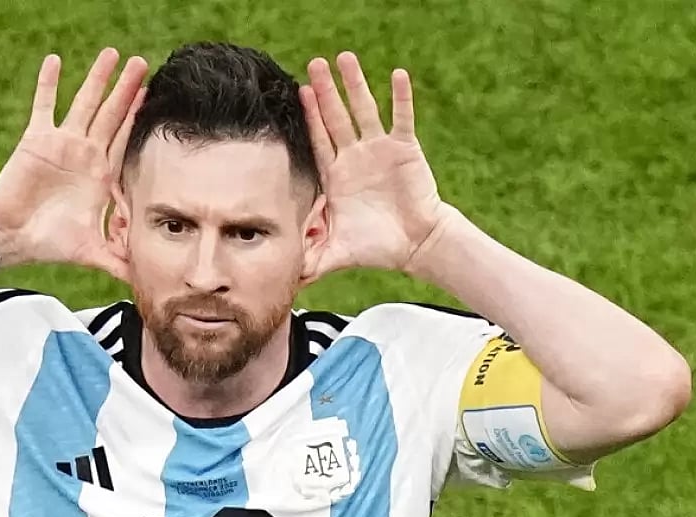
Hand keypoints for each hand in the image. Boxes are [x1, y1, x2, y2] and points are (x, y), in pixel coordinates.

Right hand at [0, 48, 147, 279]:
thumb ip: (119, 261)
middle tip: (142, 64)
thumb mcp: (92, 251)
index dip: (138, 119)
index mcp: (100, 175)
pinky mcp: (37, 139)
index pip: (124, 140)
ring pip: (84, 104)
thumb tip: (145, 282)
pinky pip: (43, 105)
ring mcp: (61, 143)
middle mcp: (84, 154)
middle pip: (111, 115)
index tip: (154, 96)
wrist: (12, 236)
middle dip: (127, 90)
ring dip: (97, 80)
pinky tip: (55, 60)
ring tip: (111, 54)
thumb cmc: (49, 243)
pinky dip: (48, 84)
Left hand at [300, 53, 454, 281]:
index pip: (318, 140)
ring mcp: (379, 150)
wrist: (414, 245)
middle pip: (336, 117)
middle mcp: (355, 156)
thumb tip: (281, 279)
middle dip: (325, 91)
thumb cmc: (374, 246)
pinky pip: (401, 118)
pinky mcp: (404, 149)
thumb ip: (308, 260)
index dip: (309, 117)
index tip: (298, 92)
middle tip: (313, 64)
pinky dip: (400, 97)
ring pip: (365, 110)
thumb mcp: (335, 253)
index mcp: (337, 175)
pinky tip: (397, 75)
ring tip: (345, 58)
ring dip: (356, 85)